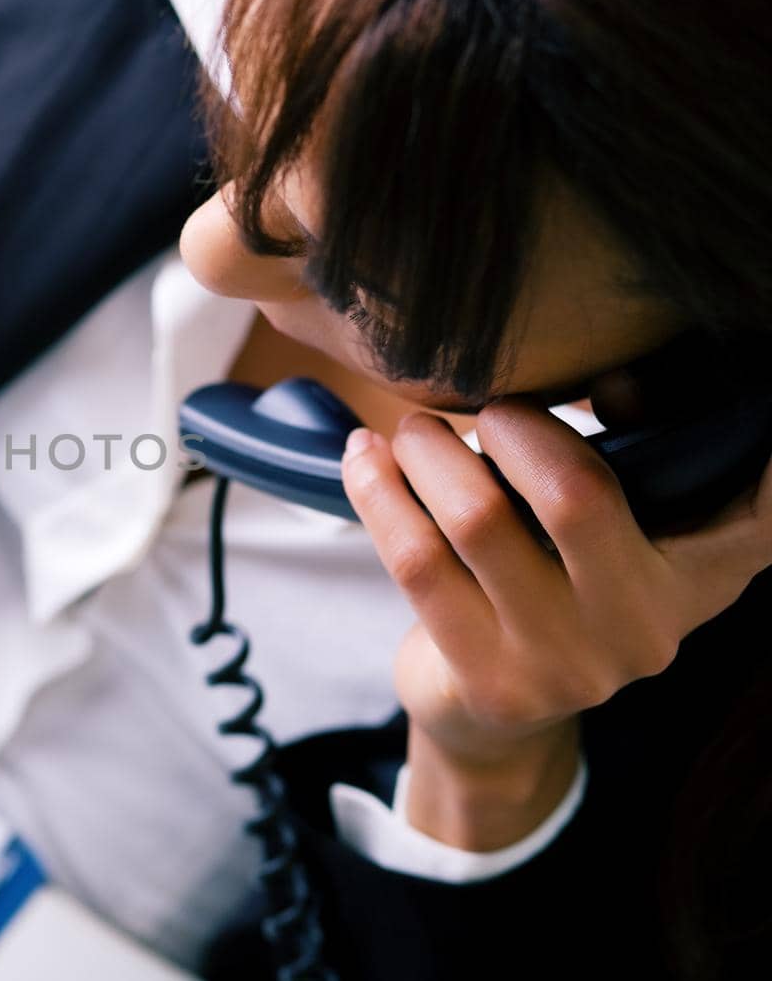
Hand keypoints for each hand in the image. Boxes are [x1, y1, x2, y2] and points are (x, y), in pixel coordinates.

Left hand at [340, 400, 771, 846]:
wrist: (492, 714)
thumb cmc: (552, 580)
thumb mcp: (613, 526)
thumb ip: (625, 453)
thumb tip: (608, 381)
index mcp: (705, 570)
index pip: (758, 517)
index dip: (758, 467)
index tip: (721, 401)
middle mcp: (649, 625)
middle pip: (574, 494)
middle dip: (510, 428)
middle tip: (481, 408)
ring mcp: (568, 665)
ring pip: (477, 521)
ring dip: (428, 455)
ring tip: (412, 433)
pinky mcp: (491, 682)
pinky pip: (416, 563)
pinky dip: (379, 495)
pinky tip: (363, 459)